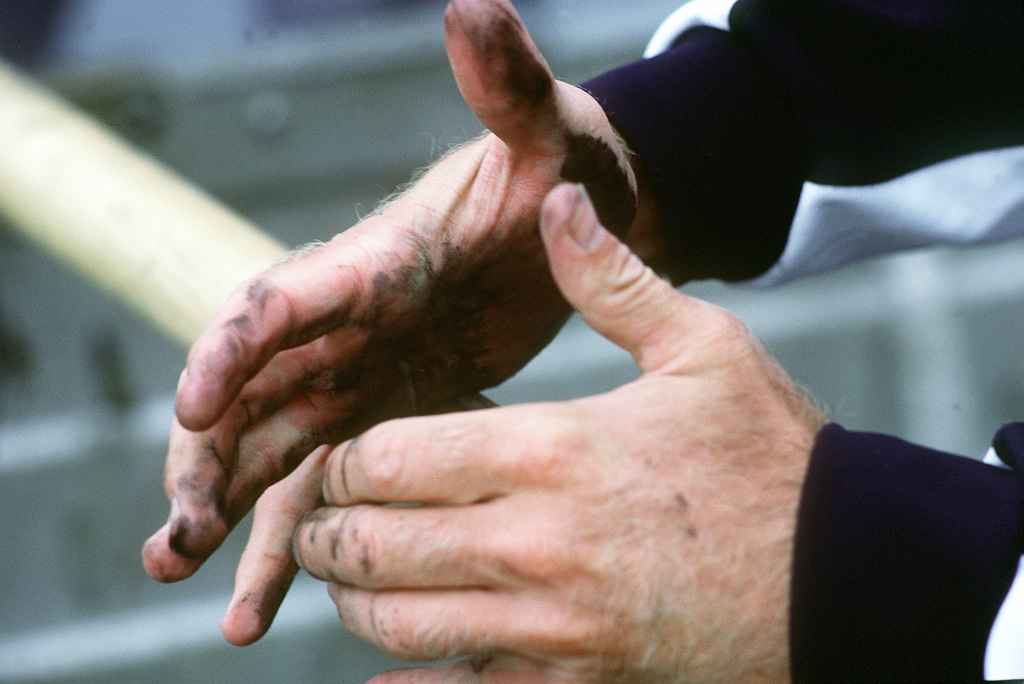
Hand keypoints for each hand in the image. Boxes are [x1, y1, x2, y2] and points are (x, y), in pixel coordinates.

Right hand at [143, 0, 644, 590]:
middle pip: (254, 388)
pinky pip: (327, 482)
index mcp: (377, 258)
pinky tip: (264, 601)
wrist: (582, 222)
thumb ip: (504, 84)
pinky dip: (295, 536)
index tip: (196, 402)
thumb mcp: (541, 136)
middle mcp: (349, 320)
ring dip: (232, 511)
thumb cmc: (563, 176)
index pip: (287, 295)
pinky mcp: (389, 412)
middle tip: (178, 530)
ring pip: (276, 446)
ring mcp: (361, 372)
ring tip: (190, 576)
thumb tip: (473, 3)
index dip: (238, 344)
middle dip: (209, 455)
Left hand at [281, 184, 824, 680]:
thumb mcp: (702, 349)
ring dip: (355, 602)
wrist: (851, 577)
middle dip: (331, 532)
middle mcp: (539, 544)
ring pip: (399, 625)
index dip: (347, 460)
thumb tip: (558, 203)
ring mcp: (556, 628)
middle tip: (324, 520)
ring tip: (351, 578)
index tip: (341, 459)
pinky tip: (385, 667)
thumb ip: (612, 281)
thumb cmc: (773, 457)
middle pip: (376, 545)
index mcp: (555, 450)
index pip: (395, 457)